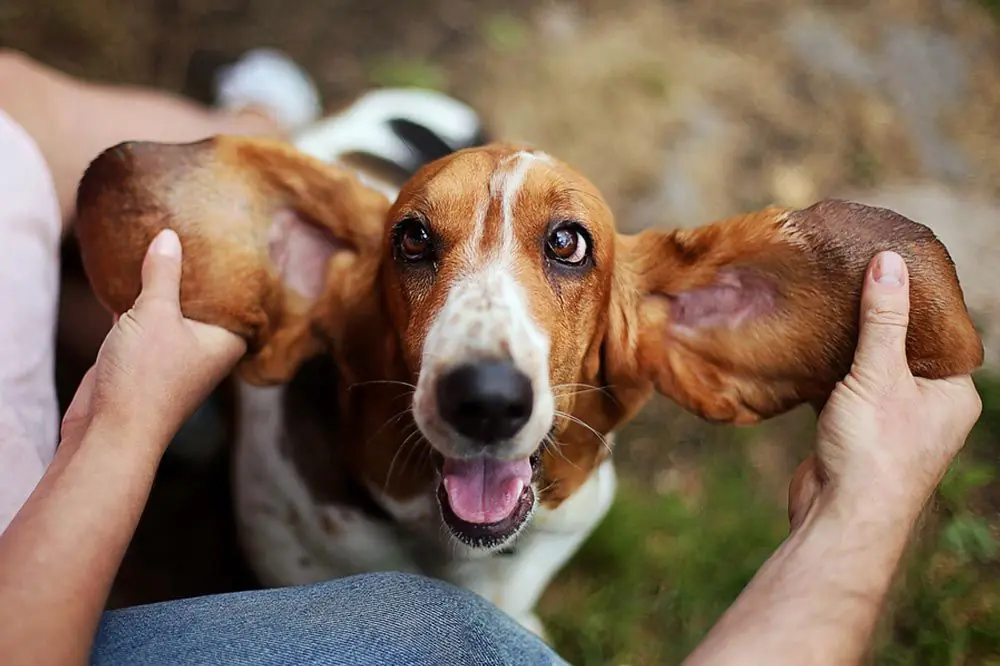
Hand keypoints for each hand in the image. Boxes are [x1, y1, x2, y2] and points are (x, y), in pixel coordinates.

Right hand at [61, 229, 246, 451]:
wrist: (109, 432)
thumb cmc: (145, 378)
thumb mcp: (155, 314)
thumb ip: (163, 274)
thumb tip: (169, 236)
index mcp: (226, 341)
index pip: (240, 298)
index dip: (237, 271)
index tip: (235, 238)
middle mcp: (205, 349)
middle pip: (205, 302)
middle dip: (197, 272)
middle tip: (194, 229)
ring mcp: (173, 355)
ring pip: (172, 311)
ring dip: (164, 285)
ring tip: (160, 243)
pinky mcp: (142, 359)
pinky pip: (144, 321)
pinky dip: (137, 301)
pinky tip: (126, 275)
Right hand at [789, 251, 981, 528]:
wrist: (839, 518)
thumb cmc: (874, 451)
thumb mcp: (880, 374)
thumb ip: (884, 318)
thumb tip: (889, 262)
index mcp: (952, 393)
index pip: (939, 332)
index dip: (913, 300)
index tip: (884, 267)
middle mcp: (928, 407)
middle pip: (901, 348)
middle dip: (875, 319)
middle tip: (847, 281)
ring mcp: (890, 422)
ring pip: (870, 370)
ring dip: (848, 346)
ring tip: (824, 308)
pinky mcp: (855, 432)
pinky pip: (844, 389)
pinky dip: (828, 371)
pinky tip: (807, 349)